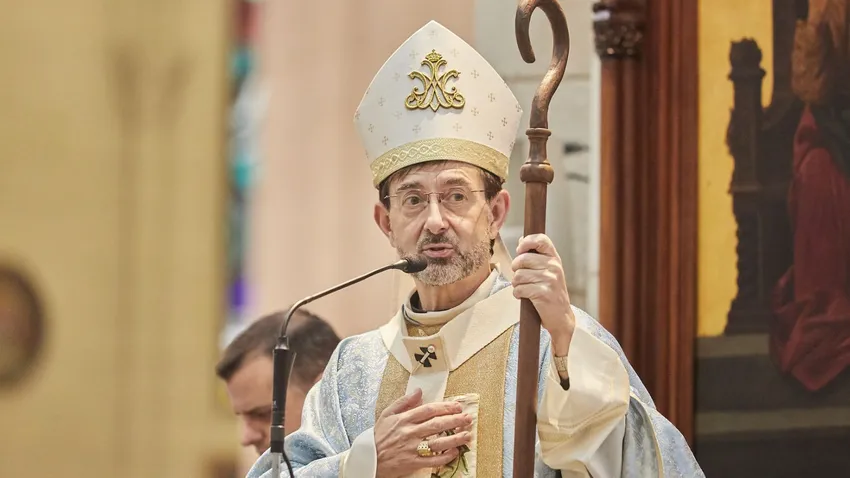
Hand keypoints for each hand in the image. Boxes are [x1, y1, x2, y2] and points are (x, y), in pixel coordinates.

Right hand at [374, 389, 472, 477]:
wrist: (368, 458)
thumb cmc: (379, 436)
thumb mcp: (387, 414)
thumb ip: (403, 401)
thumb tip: (419, 391)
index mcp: (404, 419)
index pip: (429, 410)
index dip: (445, 407)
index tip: (457, 407)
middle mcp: (410, 432)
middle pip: (437, 424)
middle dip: (455, 420)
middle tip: (468, 418)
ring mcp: (412, 448)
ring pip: (438, 442)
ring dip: (455, 439)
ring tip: (468, 435)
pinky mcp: (412, 462)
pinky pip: (432, 460)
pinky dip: (445, 457)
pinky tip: (455, 452)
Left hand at [511, 234, 575, 355]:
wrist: (561, 316)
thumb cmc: (551, 292)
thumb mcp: (548, 270)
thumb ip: (536, 256)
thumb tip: (521, 240)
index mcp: (554, 258)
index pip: (541, 240)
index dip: (526, 242)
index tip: (520, 249)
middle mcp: (554, 267)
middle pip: (522, 259)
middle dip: (516, 269)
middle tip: (521, 278)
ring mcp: (550, 280)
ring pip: (518, 275)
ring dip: (516, 284)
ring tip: (524, 288)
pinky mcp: (544, 293)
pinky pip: (519, 289)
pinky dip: (518, 294)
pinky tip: (525, 297)